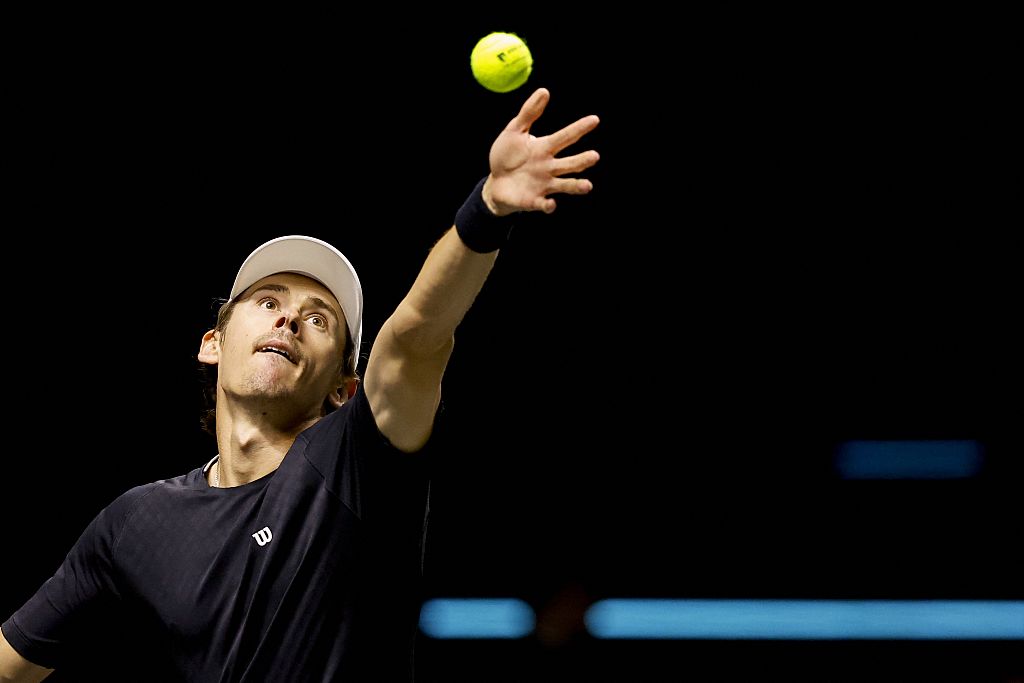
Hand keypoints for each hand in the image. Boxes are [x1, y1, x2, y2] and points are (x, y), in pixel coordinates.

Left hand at [484, 88, 599, 215]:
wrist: (495, 183)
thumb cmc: (507, 156)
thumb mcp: (514, 131)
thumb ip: (529, 113)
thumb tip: (544, 90)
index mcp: (545, 148)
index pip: (566, 137)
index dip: (579, 128)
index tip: (594, 119)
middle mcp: (549, 167)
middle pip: (570, 163)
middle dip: (582, 160)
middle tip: (595, 156)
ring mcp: (544, 185)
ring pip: (564, 185)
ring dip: (576, 185)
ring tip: (588, 185)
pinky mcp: (534, 201)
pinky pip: (544, 204)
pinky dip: (548, 205)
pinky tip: (551, 203)